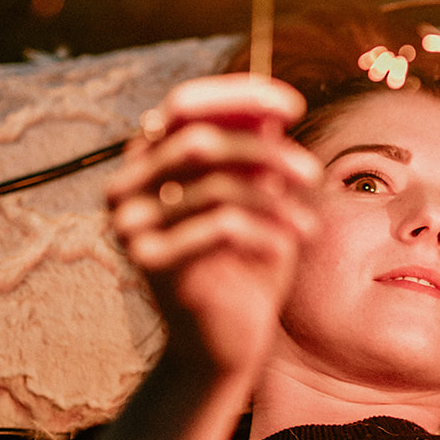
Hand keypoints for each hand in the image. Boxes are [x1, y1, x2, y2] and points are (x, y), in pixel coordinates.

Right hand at [107, 74, 321, 391]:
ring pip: (215, 185)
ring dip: (276, 201)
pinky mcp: (147, 262)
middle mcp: (127, 185)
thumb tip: (269, 107)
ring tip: (309, 225)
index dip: (239, 96)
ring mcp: (130, 223)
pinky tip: (289, 247)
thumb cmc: (245, 262)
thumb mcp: (258, 198)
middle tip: (313, 173)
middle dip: (267, 151)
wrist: (225, 343)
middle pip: (200, 140)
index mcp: (147, 159)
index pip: (185, 104)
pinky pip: (219, 227)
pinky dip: (264, 232)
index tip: (293, 105)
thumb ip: (257, 152)